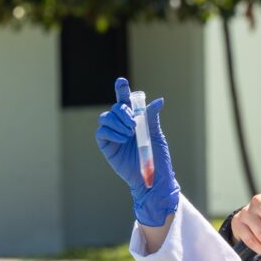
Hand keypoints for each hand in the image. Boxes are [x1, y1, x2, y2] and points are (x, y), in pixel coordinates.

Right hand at [95, 77, 178, 226]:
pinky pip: (102, 133)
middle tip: (134, 123)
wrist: (153, 178)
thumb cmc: (157, 158)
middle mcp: (121, 125)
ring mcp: (113, 135)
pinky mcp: (106, 146)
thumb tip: (158, 101)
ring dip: (117, 122)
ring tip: (130, 133)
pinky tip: (123, 139)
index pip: (125, 101)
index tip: (122, 82)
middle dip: (123, 111)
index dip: (121, 90)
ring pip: (105, 118)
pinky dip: (112, 133)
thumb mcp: (156, 135)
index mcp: (134, 119)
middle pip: (114, 108)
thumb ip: (152, 118)